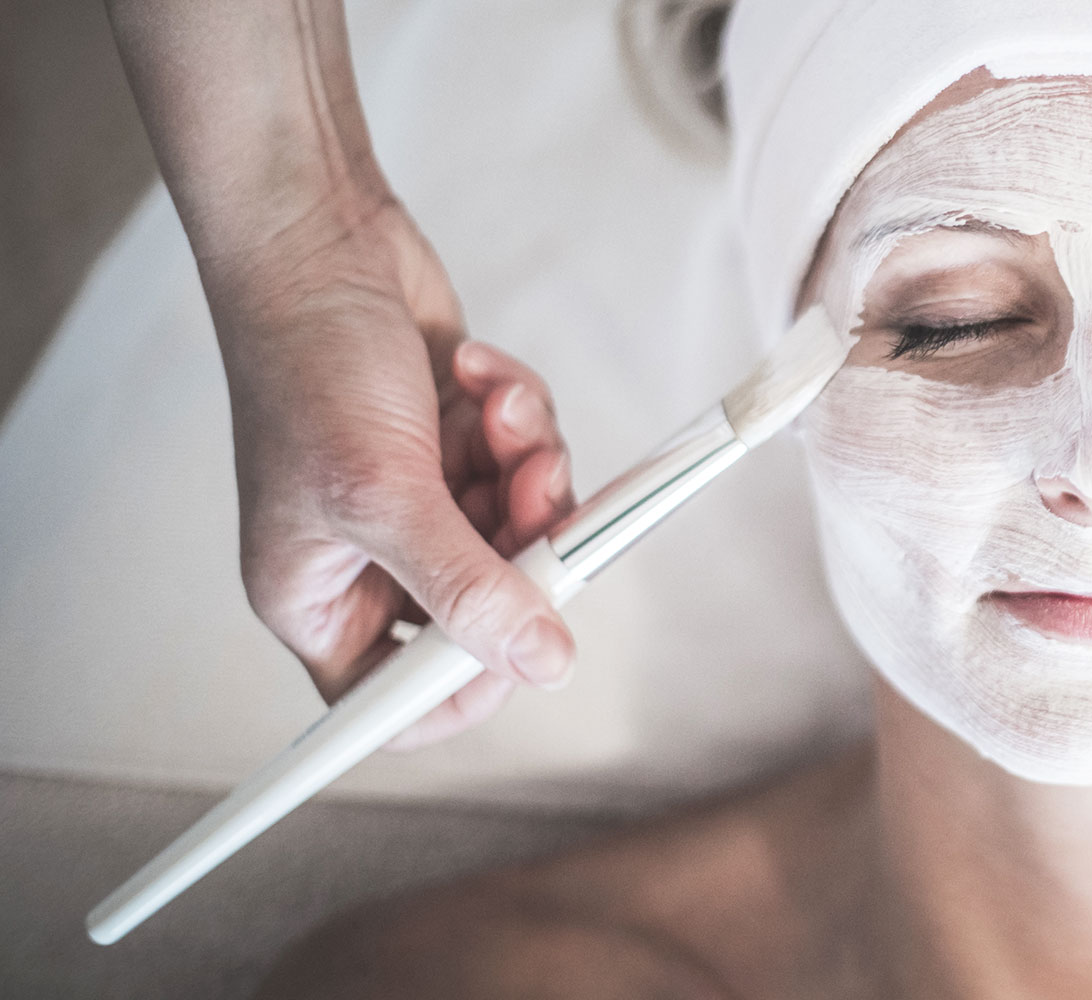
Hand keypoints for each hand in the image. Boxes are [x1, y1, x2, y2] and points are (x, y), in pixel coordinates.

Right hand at [210, 198, 576, 748]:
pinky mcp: (460, 446)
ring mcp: (420, 500)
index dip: (467, 689)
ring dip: (530, 468)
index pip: (394, 701)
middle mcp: (369, 559)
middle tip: (528, 488)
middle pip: (487, 611)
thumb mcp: (386, 494)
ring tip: (500, 413)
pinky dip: (520, 421)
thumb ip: (468, 589)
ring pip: (523, 531)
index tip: (526, 643)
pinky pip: (526, 464)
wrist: (322, 241)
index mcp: (318, 598)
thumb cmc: (309, 362)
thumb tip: (542, 663)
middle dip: (522, 547)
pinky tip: (484, 376)